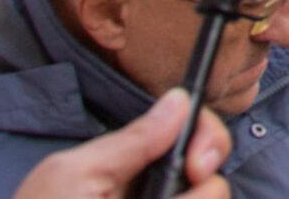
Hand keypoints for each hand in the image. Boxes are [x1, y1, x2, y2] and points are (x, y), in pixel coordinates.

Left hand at [10, 88, 231, 198]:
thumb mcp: (75, 177)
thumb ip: (130, 142)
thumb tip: (178, 100)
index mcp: (130, 170)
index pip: (193, 137)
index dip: (206, 140)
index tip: (197, 165)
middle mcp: (150, 193)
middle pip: (212, 179)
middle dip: (208, 185)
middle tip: (189, 191)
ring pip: (210, 198)